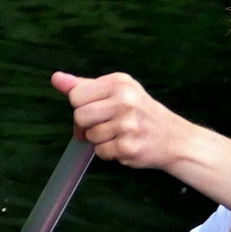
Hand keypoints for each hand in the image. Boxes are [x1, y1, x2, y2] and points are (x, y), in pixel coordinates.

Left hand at [53, 71, 190, 170]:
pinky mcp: (128, 146)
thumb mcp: (118, 91)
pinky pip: (101, 152)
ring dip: (100, 140)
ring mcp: (127, 124)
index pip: (76, 95)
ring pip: (90, 136)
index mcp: (119, 82)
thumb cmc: (142, 113)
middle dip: (87, 125)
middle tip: (104, 126)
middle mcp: (125, 100)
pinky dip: (109, 153)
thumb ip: (85, 86)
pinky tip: (125, 145)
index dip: (79, 107)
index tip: (93, 112)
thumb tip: (56, 78)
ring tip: (119, 135)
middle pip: (80, 116)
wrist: (174, 139)